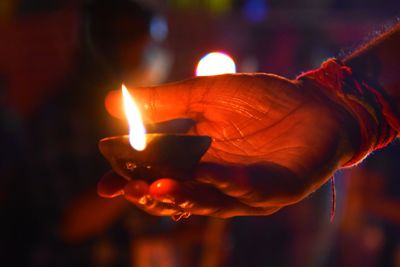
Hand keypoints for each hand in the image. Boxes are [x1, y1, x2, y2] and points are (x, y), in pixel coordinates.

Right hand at [98, 74, 358, 217]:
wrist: (313, 101)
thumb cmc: (261, 99)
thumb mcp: (205, 94)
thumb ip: (165, 102)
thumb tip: (111, 102)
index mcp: (199, 160)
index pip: (159, 175)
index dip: (133, 181)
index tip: (106, 184)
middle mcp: (219, 182)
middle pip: (179, 196)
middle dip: (152, 195)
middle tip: (127, 187)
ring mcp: (248, 191)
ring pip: (209, 202)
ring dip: (183, 194)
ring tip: (155, 184)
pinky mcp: (278, 190)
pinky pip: (250, 191)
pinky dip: (227, 183)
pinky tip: (206, 172)